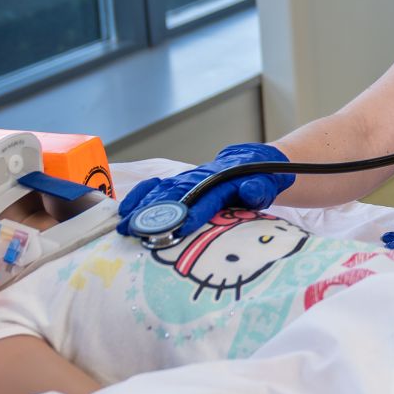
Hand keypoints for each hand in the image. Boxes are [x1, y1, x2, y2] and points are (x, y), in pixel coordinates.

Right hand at [117, 143, 291, 238]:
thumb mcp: (268, 184)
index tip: (180, 228)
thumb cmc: (263, 178)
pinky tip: (125, 210)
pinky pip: (157, 187)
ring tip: (125, 226)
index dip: (193, 211)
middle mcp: (200, 178)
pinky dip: (140, 196)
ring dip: (142, 208)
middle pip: (174, 194)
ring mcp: (188, 180)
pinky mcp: (180, 184)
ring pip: (161, 191)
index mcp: (223, 180)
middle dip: (156, 213)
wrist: (254, 162)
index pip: (205, 197)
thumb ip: (259, 188)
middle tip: (138, 232)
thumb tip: (250, 189)